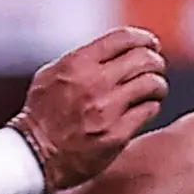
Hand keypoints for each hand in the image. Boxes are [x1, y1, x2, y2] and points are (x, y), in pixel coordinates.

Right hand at [14, 26, 167, 189]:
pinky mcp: (117, 134)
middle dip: (155, 61)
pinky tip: (144, 108)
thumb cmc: (42, 114)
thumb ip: (82, 60)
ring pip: (152, 84)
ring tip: (154, 90)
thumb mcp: (52, 75)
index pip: (124, 38)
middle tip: (156, 68)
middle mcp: (94, 83)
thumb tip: (113, 50)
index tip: (151, 45)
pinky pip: (148, 110)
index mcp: (78, 64)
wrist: (35, 154)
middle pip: (144, 59)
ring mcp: (107, 109)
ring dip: (158, 85)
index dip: (144, 38)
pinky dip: (151, 106)